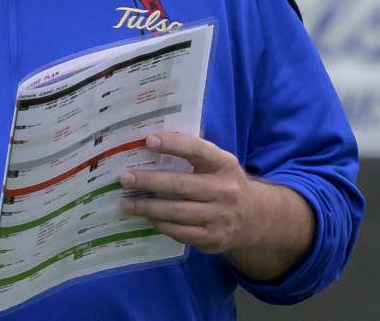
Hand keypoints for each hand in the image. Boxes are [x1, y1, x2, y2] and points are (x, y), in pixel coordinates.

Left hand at [119, 133, 250, 254]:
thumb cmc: (224, 184)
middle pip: (181, 185)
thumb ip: (193, 155)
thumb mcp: (218, 165)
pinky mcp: (213, 238)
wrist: (255, 218)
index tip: (148, 141)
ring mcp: (220, 217)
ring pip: (177, 212)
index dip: (173, 144)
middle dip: (149, 181)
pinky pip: (181, 232)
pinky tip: (148, 218)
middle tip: (125, 178)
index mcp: (224, 165)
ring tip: (127, 203)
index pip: (198, 150)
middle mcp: (225, 190)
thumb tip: (150, 144)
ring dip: (148, 207)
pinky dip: (161, 225)